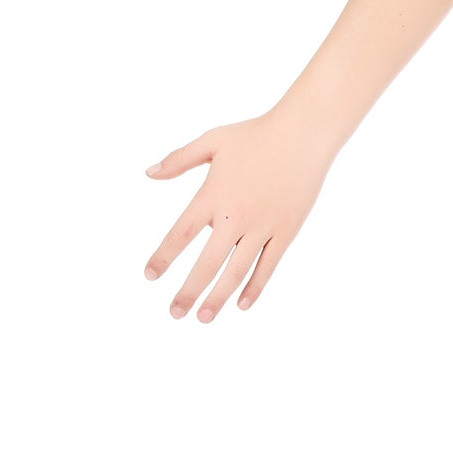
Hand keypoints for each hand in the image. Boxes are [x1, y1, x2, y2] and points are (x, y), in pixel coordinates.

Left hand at [142, 104, 334, 321]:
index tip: (149, 276)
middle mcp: (235, 216)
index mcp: (212, 196)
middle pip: (206, 263)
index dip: (163, 258)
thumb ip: (179, 159)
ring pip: (236, 271)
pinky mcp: (285, 231)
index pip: (180, 235)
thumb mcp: (213, 141)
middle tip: (174, 314)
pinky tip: (241, 305)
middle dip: (188, 291)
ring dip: (218, 297)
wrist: (303, 134)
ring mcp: (262, 226)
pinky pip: (268, 266)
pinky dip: (255, 287)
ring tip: (203, 318)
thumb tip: (148, 174)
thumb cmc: (256, 135)